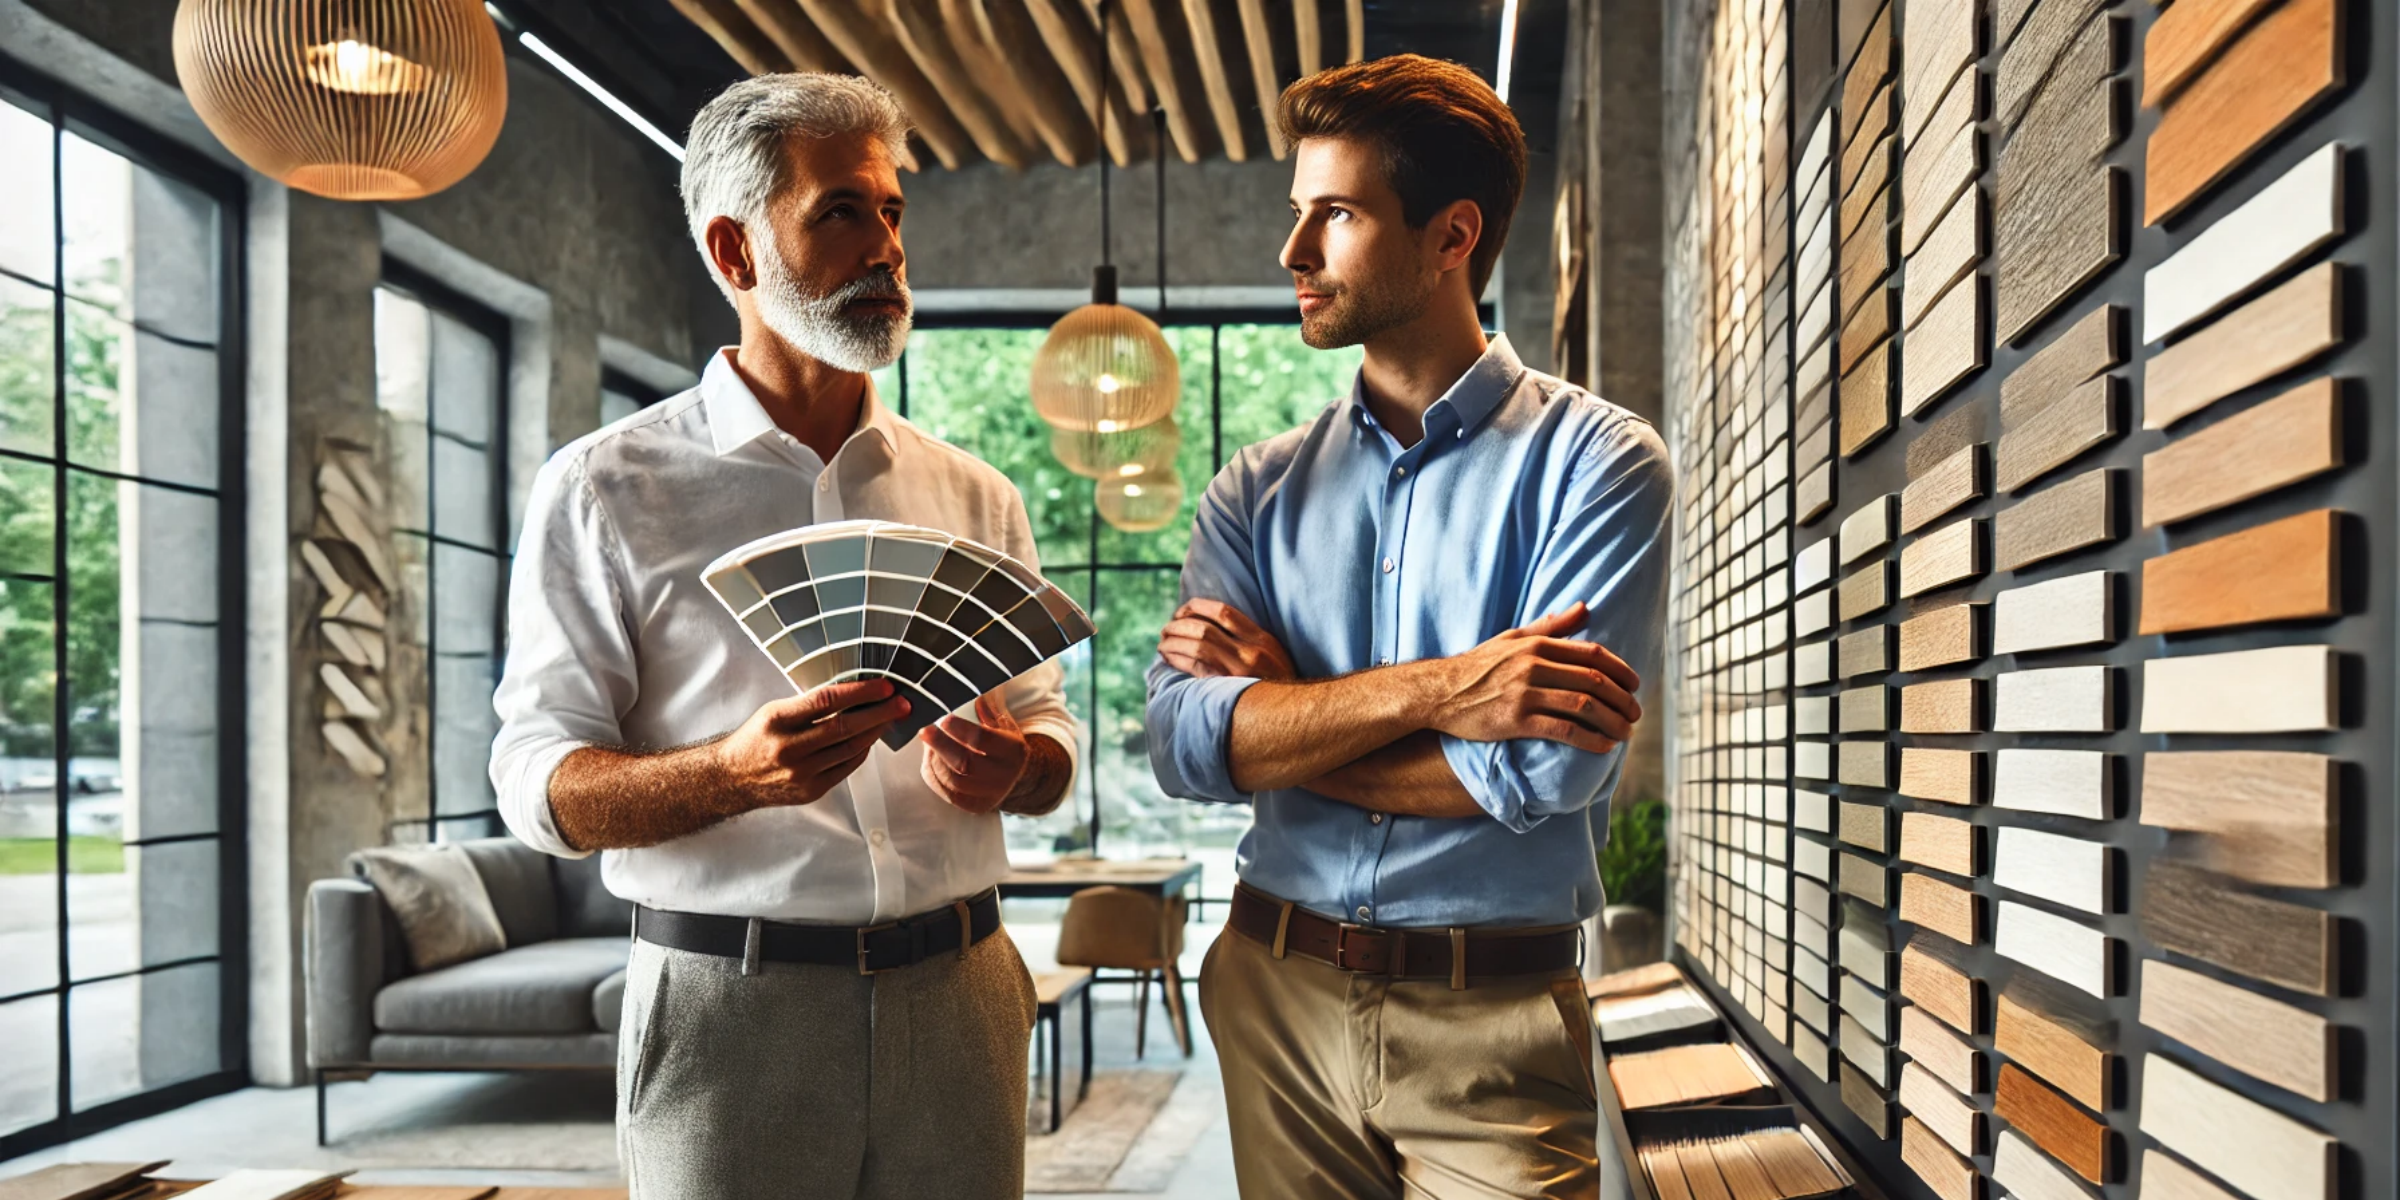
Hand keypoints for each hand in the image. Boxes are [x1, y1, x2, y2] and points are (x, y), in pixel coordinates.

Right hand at [713, 679, 909, 811]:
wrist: (732, 779)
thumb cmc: (757, 739)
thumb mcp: (774, 712)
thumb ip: (808, 705)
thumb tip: (853, 692)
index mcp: (777, 720)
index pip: (826, 700)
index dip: (860, 692)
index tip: (884, 686)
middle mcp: (789, 748)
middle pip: (845, 727)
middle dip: (880, 713)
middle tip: (901, 703)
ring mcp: (800, 773)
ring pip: (850, 748)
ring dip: (875, 731)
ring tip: (890, 718)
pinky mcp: (810, 791)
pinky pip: (846, 768)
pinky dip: (862, 751)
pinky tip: (870, 739)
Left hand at [919, 694, 1031, 814]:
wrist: (1017, 777)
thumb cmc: (1005, 746)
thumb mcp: (1004, 724)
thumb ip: (988, 710)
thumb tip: (973, 694)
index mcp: (1012, 751)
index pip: (983, 740)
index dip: (960, 729)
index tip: (944, 718)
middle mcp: (1003, 775)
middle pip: (966, 763)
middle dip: (941, 746)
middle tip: (924, 731)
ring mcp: (989, 794)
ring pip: (954, 781)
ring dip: (935, 761)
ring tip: (927, 745)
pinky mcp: (975, 806)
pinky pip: (949, 794)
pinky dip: (934, 777)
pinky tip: (930, 761)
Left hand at [1158, 598, 1297, 681]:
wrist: (1294, 715)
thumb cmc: (1280, 684)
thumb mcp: (1273, 654)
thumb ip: (1250, 640)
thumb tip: (1211, 626)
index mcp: (1262, 639)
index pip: (1224, 612)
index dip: (1198, 606)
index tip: (1183, 609)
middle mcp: (1251, 652)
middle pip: (1205, 629)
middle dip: (1179, 624)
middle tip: (1167, 627)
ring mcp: (1240, 672)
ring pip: (1197, 647)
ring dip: (1174, 642)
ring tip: (1163, 642)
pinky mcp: (1228, 690)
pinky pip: (1196, 668)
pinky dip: (1178, 659)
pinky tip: (1168, 657)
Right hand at [1422, 603, 1641, 752]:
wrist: (1439, 692)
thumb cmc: (1477, 666)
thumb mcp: (1511, 638)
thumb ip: (1549, 626)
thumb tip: (1583, 607)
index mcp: (1536, 645)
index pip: (1592, 654)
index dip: (1621, 670)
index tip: (1636, 685)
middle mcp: (1533, 666)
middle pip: (1593, 680)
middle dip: (1622, 699)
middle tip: (1636, 714)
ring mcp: (1525, 693)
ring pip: (1584, 706)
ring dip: (1612, 721)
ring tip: (1626, 734)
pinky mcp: (1516, 721)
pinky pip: (1563, 730)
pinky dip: (1589, 739)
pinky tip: (1602, 747)